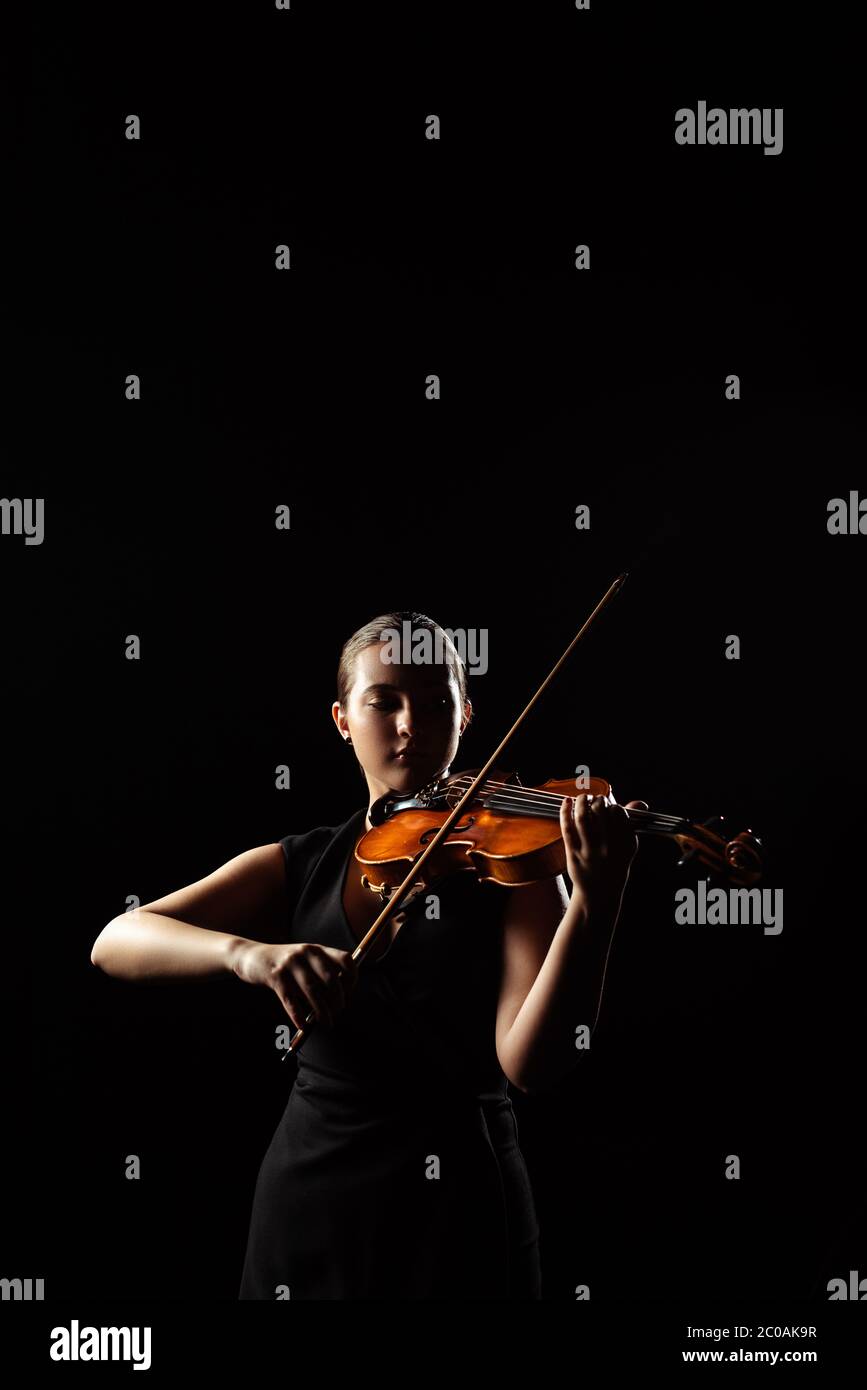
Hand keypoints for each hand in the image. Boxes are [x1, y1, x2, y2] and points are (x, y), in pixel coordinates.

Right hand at [233, 941, 358, 1028]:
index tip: (349, 993)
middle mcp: (306, 953)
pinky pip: (291, 1000)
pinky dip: (298, 1015)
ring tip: (327, 1023)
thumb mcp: (305, 961)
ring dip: (322, 1011)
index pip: (345, 959)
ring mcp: (290, 964)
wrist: (252, 956)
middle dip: (338, 999)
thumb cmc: (285, 964)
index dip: (352, 977)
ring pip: (312, 991)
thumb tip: (340, 999)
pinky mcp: (275, 976)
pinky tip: (303, 1025)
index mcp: (317, 949)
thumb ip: (322, 973)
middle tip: (338, 1011)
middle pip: (331, 978)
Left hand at [559, 794, 647, 910]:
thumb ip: (631, 824)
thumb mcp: (628, 847)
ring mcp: (589, 851)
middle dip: (598, 800)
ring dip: (581, 801)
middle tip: (596, 800)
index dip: (613, 806)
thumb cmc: (614, 865)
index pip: (619, 813)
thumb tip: (640, 803)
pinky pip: (567, 828)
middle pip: (600, 812)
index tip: (610, 807)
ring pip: (582, 817)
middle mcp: (608, 847)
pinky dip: (565, 811)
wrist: (600, 894)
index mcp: (625, 843)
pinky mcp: (573, 854)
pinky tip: (566, 802)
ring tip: (583, 798)